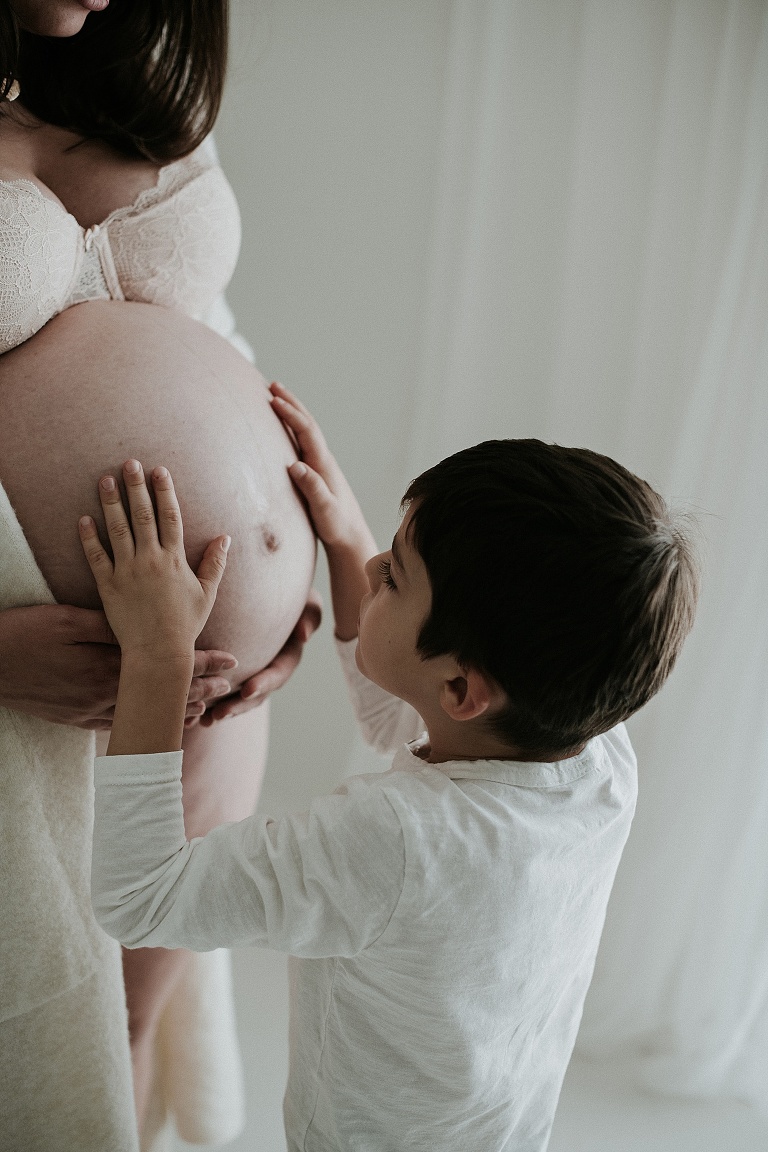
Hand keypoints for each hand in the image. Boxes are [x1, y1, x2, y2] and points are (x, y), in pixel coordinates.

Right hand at [0, 604, 239, 728]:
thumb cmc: (22, 636)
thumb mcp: (64, 621)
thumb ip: (106, 625)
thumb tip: (143, 623)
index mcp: (108, 665)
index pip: (167, 665)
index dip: (202, 663)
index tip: (230, 661)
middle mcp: (104, 693)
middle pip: (162, 694)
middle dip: (199, 691)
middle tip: (227, 689)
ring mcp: (89, 710)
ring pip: (144, 714)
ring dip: (176, 711)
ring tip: (204, 710)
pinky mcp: (76, 720)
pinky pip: (119, 725)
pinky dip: (143, 724)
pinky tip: (156, 726)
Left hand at [78, 460, 228, 662]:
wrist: (158, 652)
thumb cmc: (185, 625)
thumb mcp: (207, 593)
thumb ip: (215, 563)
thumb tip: (226, 537)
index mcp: (175, 560)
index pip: (170, 517)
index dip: (165, 491)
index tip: (159, 470)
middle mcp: (150, 561)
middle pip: (142, 515)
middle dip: (136, 486)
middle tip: (129, 462)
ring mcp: (127, 572)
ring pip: (117, 529)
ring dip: (111, 502)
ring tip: (105, 479)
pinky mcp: (108, 586)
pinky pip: (96, 557)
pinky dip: (89, 537)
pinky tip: (83, 518)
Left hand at [199, 588, 321, 724]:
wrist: (266, 594)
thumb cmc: (291, 593)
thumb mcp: (307, 601)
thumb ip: (310, 614)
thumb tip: (303, 635)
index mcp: (287, 657)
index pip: (278, 673)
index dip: (264, 683)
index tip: (247, 690)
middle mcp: (269, 671)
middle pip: (255, 694)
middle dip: (238, 706)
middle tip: (219, 714)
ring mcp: (252, 675)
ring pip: (237, 699)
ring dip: (223, 711)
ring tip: (204, 721)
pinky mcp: (233, 674)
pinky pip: (222, 692)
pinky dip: (209, 704)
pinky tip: (193, 714)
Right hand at [269, 382, 374, 552]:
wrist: (350, 536)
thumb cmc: (337, 526)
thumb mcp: (325, 510)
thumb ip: (313, 488)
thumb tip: (295, 466)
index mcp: (324, 465)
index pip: (307, 431)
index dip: (290, 414)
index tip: (272, 400)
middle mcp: (323, 460)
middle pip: (308, 424)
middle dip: (291, 403)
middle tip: (272, 385)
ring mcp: (321, 465)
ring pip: (306, 431)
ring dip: (293, 412)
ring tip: (276, 398)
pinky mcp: (317, 472)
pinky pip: (303, 443)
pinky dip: (293, 429)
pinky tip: (284, 429)